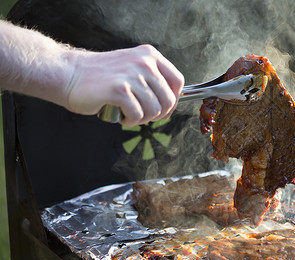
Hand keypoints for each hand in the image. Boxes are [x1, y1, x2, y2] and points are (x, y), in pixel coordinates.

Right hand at [66, 45, 183, 126]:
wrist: (68, 74)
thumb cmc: (101, 77)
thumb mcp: (132, 68)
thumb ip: (152, 79)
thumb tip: (171, 104)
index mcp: (149, 55)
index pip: (178, 81)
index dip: (174, 100)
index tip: (164, 109)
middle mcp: (144, 63)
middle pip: (168, 100)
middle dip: (157, 114)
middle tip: (141, 115)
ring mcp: (132, 76)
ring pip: (154, 110)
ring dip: (142, 119)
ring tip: (129, 114)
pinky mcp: (119, 90)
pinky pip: (137, 115)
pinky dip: (130, 122)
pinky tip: (121, 116)